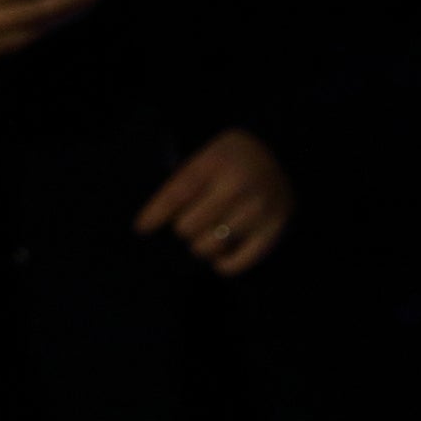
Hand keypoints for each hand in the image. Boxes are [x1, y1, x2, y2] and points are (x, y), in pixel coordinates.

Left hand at [133, 128, 294, 274]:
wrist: (278, 156)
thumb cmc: (227, 164)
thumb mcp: (201, 160)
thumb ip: (178, 186)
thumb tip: (144, 227)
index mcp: (216, 162)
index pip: (177, 194)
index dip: (155, 214)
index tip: (141, 228)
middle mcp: (239, 185)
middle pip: (188, 226)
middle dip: (183, 227)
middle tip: (191, 222)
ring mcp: (258, 209)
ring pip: (208, 246)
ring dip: (200, 245)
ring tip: (205, 236)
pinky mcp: (273, 230)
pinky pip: (237, 262)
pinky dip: (222, 264)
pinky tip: (219, 256)